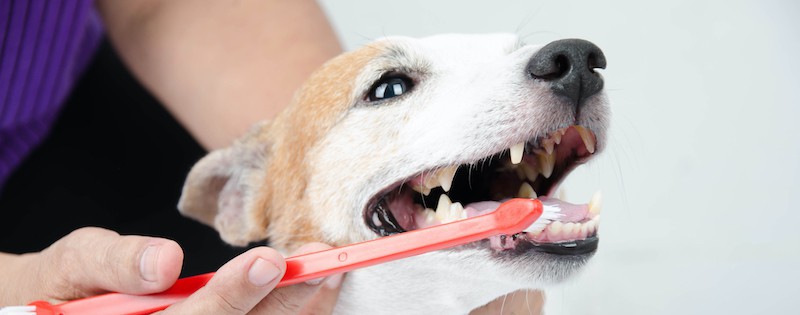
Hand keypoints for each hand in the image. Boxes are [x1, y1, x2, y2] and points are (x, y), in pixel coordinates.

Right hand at [0, 227, 342, 313]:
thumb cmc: (63, 289)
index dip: (231, 297)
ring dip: (296, 314)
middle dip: (284, 304)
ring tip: (326, 275)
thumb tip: (167, 264)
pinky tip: (310, 296)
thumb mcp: (71, 265)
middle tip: (324, 263)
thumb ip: (112, 263)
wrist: (48, 314)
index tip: (269, 261)